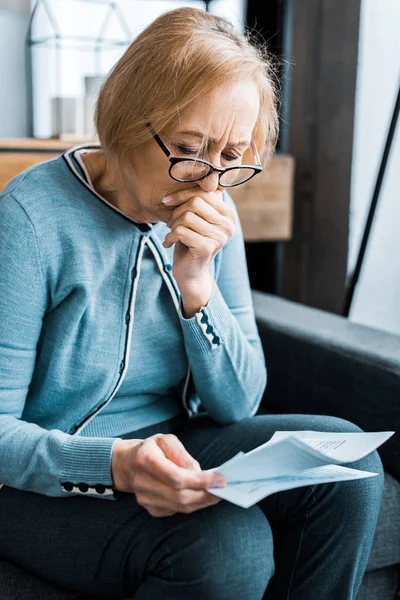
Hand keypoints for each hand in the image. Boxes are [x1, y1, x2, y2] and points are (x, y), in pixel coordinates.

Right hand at [111, 434, 225, 516]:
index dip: (200, 481)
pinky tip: (201, 497)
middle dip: (205, 494)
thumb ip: (183, 456)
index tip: (220, 480)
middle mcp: (141, 482)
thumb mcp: (166, 441)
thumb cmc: (151, 449)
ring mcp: (144, 498)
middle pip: (179, 496)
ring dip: (201, 502)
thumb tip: (199, 473)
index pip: (176, 477)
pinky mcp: (148, 508)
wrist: (126, 464)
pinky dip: (191, 505)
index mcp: (145, 459)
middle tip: (223, 489)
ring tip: (216, 493)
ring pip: (179, 506)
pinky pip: (175, 510)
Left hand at [162, 189, 235, 288]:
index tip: (168, 202)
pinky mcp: (207, 248)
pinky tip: (168, 243)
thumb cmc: (190, 241)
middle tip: (170, 223)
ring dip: (173, 225)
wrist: (190, 272)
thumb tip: (198, 174)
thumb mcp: (196, 218)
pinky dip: (170, 236)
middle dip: (177, 211)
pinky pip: (182, 231)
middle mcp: (228, 225)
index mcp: (228, 214)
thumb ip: (199, 200)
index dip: (183, 194)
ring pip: (187, 217)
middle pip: (196, 203)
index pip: (205, 192)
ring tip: (171, 233)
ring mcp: (219, 237)